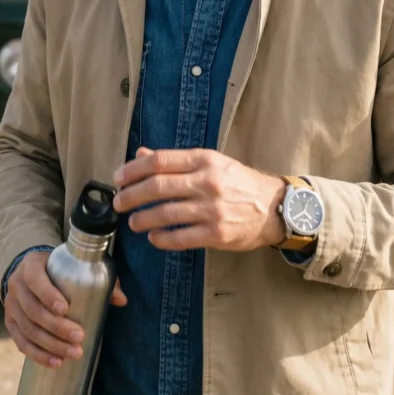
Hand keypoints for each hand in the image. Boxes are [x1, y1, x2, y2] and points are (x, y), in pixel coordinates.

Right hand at [4, 250, 126, 368]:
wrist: (30, 273)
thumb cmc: (59, 269)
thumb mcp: (75, 265)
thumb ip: (99, 278)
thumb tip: (121, 300)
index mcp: (31, 266)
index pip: (35, 280)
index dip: (48, 295)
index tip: (66, 309)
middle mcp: (16, 285)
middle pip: (33, 310)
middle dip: (56, 327)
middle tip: (79, 337)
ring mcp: (11, 306)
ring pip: (28, 330)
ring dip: (51, 345)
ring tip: (74, 353)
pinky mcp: (10, 323)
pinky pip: (21, 343)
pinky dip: (39, 355)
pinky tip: (57, 362)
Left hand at [113, 147, 285, 251]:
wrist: (275, 207)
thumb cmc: (239, 183)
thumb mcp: (212, 162)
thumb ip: (176, 161)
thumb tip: (141, 155)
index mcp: (205, 160)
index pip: (159, 161)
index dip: (133, 170)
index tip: (118, 179)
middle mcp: (207, 182)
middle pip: (157, 187)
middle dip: (131, 196)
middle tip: (118, 202)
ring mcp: (212, 209)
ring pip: (165, 214)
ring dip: (142, 219)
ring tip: (133, 222)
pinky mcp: (217, 234)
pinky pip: (181, 238)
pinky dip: (162, 239)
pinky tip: (153, 237)